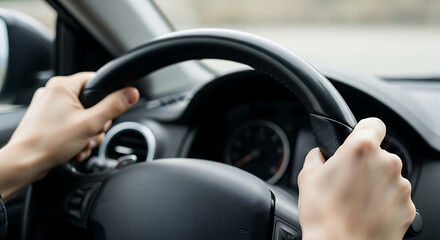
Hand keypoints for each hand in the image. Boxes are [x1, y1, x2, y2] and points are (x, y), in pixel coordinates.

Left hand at [0, 72, 138, 199]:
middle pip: (91, 101)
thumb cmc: (49, 142)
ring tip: (83, 144)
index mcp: (62, 86)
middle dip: (97, 123)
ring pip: (82, 115)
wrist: (25, 163)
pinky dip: (77, 136)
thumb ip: (113, 107)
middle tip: (92, 134)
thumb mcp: (90, 124)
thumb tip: (131, 93)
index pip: (95, 80)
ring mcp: (48, 107)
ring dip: (88, 133)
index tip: (107, 113)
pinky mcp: (46, 120)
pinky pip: (71, 124)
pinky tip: (76, 147)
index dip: (107, 98)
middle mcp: (53, 92)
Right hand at [298, 118, 414, 239]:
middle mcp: (387, 163)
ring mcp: (400, 186)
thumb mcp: (307, 175)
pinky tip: (366, 212)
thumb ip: (318, 156)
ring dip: (375, 183)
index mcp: (362, 148)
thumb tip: (323, 155)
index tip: (357, 142)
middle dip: (365, 164)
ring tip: (355, 201)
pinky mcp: (408, 207)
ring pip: (388, 176)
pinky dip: (384, 202)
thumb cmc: (324, 215)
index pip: (373, 123)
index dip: (362, 132)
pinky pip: (395, 197)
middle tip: (347, 181)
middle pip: (379, 154)